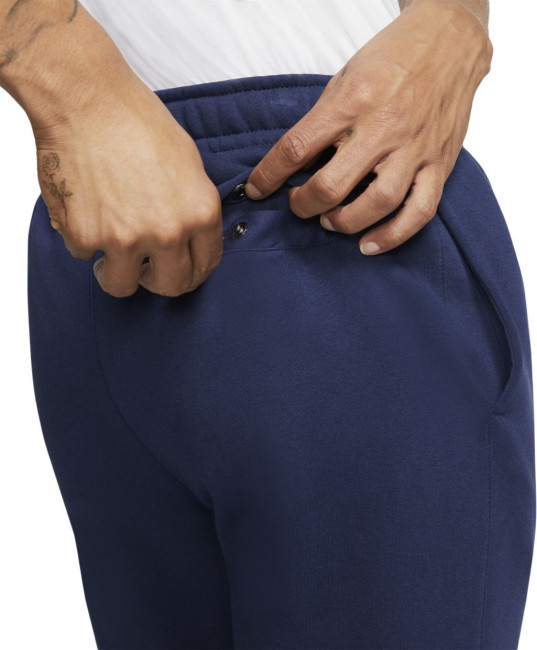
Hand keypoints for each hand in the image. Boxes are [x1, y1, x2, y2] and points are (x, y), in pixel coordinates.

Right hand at [36, 77, 222, 297]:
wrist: (87, 100)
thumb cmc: (138, 121)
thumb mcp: (190, 165)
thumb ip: (194, 208)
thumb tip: (192, 236)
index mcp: (200, 214)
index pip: (206, 265)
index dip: (192, 271)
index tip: (180, 270)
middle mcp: (167, 233)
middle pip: (170, 287)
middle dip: (158, 281)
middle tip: (147, 270)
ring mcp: (124, 239)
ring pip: (123, 285)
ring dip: (117, 273)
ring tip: (111, 252)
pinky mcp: (85, 236)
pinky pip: (85, 256)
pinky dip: (84, 239)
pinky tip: (87, 212)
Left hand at [245, 0, 492, 254]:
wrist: (450, 40)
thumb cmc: (392, 58)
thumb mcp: (344, 78)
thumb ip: (322, 122)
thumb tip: (294, 165)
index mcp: (352, 101)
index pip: (297, 148)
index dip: (269, 175)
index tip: (256, 190)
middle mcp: (383, 127)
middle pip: (333, 185)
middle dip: (305, 205)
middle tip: (298, 206)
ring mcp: (414, 148)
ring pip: (376, 203)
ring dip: (344, 222)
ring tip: (329, 222)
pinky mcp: (440, 163)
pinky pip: (419, 211)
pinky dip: (393, 235)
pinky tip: (369, 244)